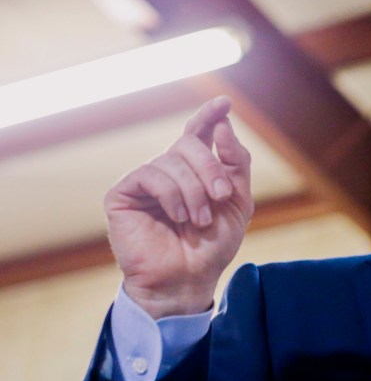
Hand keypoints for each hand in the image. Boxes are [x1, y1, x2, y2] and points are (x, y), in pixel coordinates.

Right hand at [105, 96, 253, 318]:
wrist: (189, 278)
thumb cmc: (212, 245)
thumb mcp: (238, 201)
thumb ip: (236, 162)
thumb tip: (223, 125)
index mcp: (194, 170)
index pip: (198, 133)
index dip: (208, 116)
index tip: (224, 102)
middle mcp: (168, 170)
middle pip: (189, 144)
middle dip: (211, 169)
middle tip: (222, 197)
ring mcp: (144, 181)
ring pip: (172, 162)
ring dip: (194, 192)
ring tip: (198, 220)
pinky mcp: (122, 194)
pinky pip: (150, 175)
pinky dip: (171, 195)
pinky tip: (178, 217)